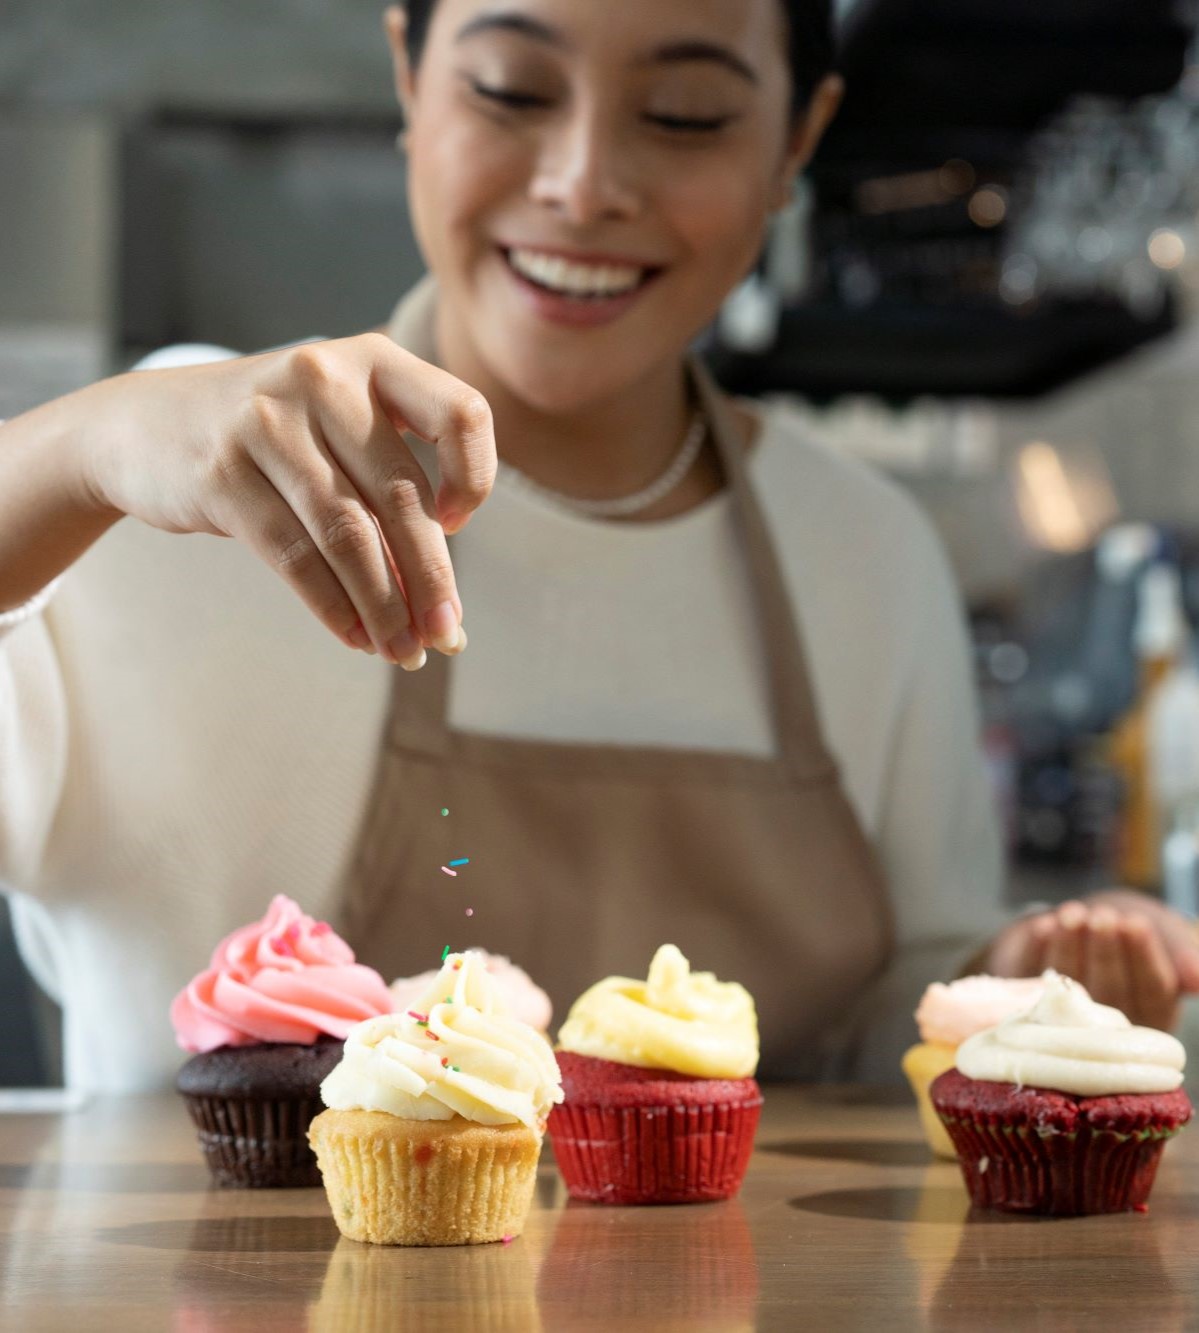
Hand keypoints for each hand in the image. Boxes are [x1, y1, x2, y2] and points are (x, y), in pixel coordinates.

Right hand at [80, 334, 495, 666]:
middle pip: (401, 495)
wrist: (142, 424)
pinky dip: (334, 606)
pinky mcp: (221, 472)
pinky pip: (295, 555)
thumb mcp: (335, 427)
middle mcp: (322, 380)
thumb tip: (441, 605)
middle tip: (446, 635)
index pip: (460, 413)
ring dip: (384, 605)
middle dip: (431, 578)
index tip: (458, 526)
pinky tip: (355, 635)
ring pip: (348, 534)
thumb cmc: (271, 437)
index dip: (475, 477)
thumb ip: (389, 487)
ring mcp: (266, 423)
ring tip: (403, 651)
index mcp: (371, 360)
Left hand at [985, 891, 1198, 1031]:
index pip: (1152, 990)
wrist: (1077, 921)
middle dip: (1105, 949)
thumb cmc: (1127, 929)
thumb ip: (1181, 950)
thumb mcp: (1160, 931)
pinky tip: (1043, 926)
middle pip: (1109, 990)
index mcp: (1152, 1014)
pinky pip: (1030, 979)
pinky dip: (1036, 950)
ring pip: (1070, 984)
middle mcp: (1110, 1025)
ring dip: (1070, 946)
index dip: (1143, 956)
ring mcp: (1066, 1016)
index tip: (1136, 922)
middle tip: (1102, 915)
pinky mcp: (1026, 1002)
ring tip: (1072, 913)